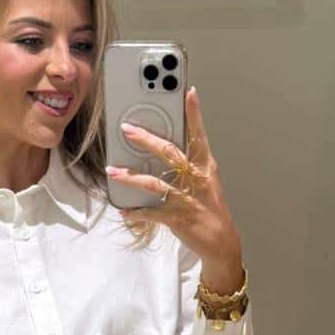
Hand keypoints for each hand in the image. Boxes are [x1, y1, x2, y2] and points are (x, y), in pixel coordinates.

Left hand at [106, 86, 243, 287]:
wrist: (221, 242)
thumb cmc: (209, 207)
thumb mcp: (205, 180)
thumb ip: (189, 161)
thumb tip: (163, 145)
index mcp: (206, 166)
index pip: (199, 135)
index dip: (194, 114)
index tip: (188, 92)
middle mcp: (197, 179)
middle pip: (170, 154)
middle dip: (147, 140)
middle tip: (127, 129)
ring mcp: (187, 199)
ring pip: (156, 183)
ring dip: (132, 177)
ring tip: (113, 171)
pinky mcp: (178, 218)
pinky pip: (152, 212)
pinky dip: (136, 212)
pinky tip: (124, 209)